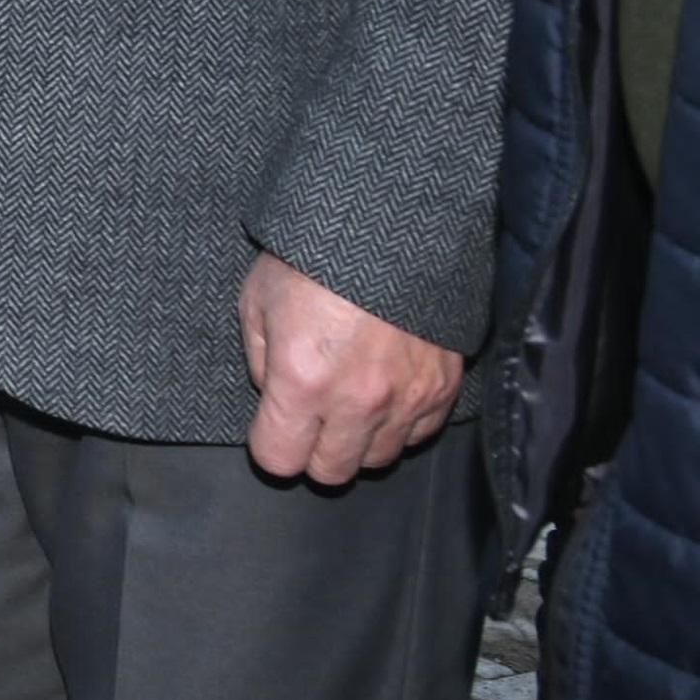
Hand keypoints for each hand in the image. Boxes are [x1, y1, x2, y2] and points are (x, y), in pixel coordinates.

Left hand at [240, 253, 462, 484]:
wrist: (388, 228)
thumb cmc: (312, 259)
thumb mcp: (257, 303)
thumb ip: (261, 363)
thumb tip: (274, 397)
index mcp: (303, 381)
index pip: (279, 460)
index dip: (270, 446)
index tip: (271, 429)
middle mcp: (358, 401)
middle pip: (331, 472)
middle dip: (312, 451)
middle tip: (308, 418)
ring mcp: (406, 398)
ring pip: (378, 459)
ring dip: (358, 440)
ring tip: (348, 400)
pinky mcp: (443, 388)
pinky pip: (418, 434)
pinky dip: (399, 424)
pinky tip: (384, 392)